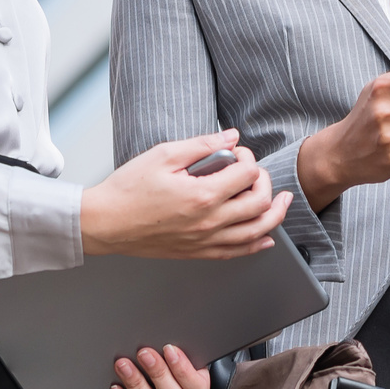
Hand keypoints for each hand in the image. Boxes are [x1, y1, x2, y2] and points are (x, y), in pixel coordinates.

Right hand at [83, 131, 291, 258]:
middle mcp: (209, 222)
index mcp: (202, 195)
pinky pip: (237, 252)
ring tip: (283, 202)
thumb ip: (202, 144)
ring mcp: (205, 240)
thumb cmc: (129, 189)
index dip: (247, 156)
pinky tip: (265, 237)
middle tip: (257, 172)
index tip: (237, 151)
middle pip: (259, 203)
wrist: (106, 223)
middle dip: (266, 182)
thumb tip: (231, 136)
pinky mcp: (198, 252)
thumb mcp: (164, 154)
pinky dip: (257, 244)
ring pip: (256, 232)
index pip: (246, 173)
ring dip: (275, 214)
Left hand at [109, 344, 212, 388]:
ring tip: (124, 364)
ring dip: (137, 385)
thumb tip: (171, 333)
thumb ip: (181, 342)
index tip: (169, 349)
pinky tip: (116, 387)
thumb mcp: (179, 343)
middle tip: (144, 353)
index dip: (184, 371)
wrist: (147, 353)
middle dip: (158, 374)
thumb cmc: (165, 347)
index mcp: (194, 384)